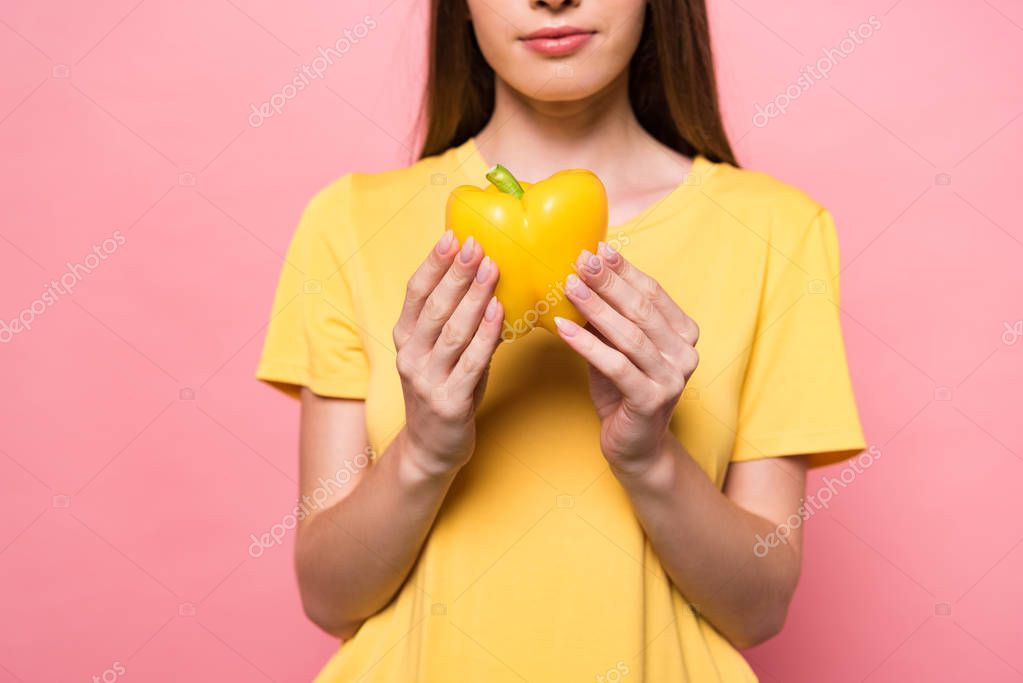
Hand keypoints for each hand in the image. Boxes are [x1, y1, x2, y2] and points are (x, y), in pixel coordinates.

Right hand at [392, 231, 503, 476]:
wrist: (431, 449)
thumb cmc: (445, 390)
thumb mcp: (443, 353)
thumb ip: (457, 321)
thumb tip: (488, 276)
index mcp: (405, 337)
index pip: (415, 293)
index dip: (433, 263)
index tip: (452, 236)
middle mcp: (410, 356)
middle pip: (435, 306)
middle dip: (457, 273)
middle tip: (477, 244)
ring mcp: (427, 380)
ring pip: (452, 331)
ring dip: (473, 297)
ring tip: (492, 270)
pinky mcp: (448, 402)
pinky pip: (470, 363)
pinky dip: (485, 336)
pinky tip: (498, 313)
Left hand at [555, 242, 698, 474]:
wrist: (635, 445)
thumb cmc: (622, 389)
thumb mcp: (616, 346)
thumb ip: (610, 316)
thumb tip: (582, 273)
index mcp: (684, 334)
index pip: (653, 293)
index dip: (626, 270)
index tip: (599, 249)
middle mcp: (685, 354)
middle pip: (642, 310)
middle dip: (609, 282)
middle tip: (581, 260)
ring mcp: (672, 379)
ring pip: (630, 335)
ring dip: (596, 307)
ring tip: (568, 286)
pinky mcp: (652, 400)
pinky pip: (616, 365)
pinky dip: (587, 345)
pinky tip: (562, 328)